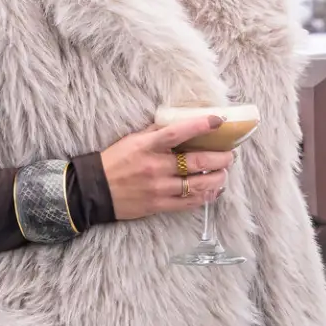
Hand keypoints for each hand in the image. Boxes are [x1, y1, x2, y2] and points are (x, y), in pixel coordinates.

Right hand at [103, 115, 233, 219]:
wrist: (95, 190)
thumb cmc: (115, 160)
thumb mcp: (133, 139)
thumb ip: (157, 132)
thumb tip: (181, 121)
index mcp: (148, 146)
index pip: (178, 132)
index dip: (200, 125)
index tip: (219, 120)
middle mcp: (155, 167)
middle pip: (197, 162)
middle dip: (220, 158)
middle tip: (230, 155)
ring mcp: (158, 188)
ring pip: (198, 185)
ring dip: (217, 178)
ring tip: (224, 173)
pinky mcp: (159, 205)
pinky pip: (189, 203)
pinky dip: (205, 197)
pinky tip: (214, 190)